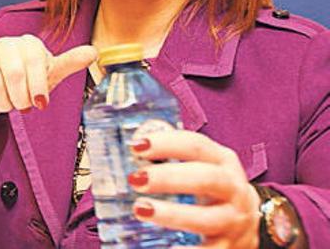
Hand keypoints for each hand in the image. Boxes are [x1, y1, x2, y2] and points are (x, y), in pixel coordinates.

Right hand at [0, 34, 96, 136]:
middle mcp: (7, 43)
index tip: (41, 104)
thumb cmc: (27, 79)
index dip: (38, 85)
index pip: (36, 60)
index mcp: (29, 43)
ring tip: (10, 104)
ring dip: (5, 101)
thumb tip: (94, 52)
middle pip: (14, 73)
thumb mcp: (50, 74)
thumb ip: (69, 63)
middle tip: (24, 107)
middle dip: (21, 97)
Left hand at [128, 130, 259, 247]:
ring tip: (140, 209)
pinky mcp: (227, 248)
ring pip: (206, 218)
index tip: (137, 147)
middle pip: (206, 179)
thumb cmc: (212, 187)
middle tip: (136, 179)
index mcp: (223, 162)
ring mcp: (232, 221)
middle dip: (168, 177)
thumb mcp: (201, 164)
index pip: (197, 146)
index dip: (167, 143)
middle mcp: (233, 189)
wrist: (248, 221)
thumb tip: (134, 144)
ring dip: (172, 214)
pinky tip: (162, 248)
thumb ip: (171, 153)